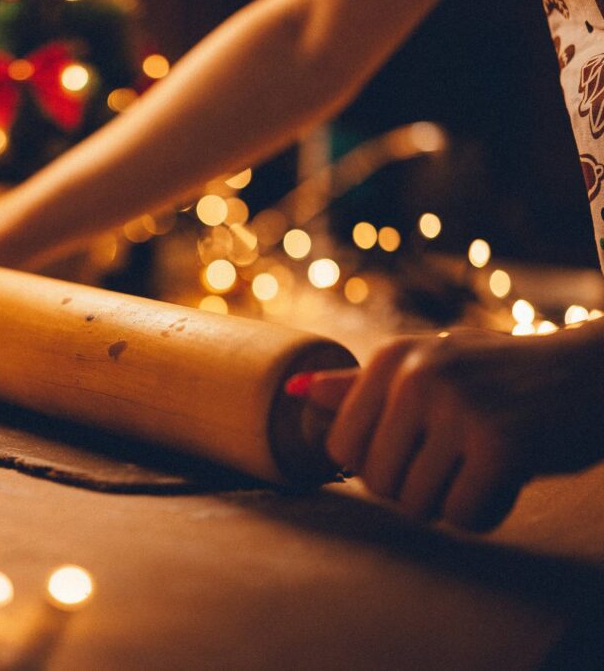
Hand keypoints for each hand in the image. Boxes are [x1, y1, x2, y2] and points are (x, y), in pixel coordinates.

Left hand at [291, 324, 603, 530]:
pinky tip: (507, 479)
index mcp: (391, 358)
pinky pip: (462, 516)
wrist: (594, 375)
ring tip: (482, 465)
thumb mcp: (430, 368)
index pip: (341, 448)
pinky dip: (485, 511)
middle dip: (415, 488)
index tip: (416, 450)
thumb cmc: (501, 378)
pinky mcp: (500, 444)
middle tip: (456, 461)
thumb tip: (299, 391)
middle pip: (376, 483)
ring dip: (451, 501)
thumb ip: (363, 387)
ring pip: (417, 504)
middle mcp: (416, 376)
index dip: (377, 467)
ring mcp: (457, 407)